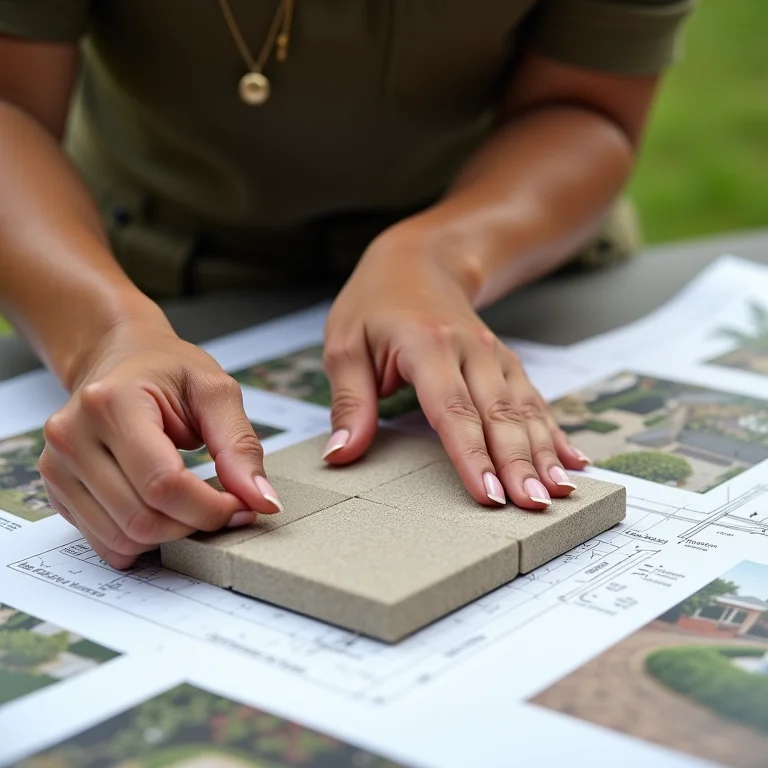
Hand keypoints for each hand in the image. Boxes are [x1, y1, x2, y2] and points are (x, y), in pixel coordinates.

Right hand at [39, 315, 282, 568]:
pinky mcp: (57, 491)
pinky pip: (105, 542)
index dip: (210, 508)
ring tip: (192, 504)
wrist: (118, 357)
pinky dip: (143, 541)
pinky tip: (163, 512)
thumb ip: (240, 446)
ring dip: (170, 536)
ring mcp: (57, 467)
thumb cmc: (166, 368)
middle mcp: (73, 437)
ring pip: (122, 539)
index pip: (163, 483)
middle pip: (141, 518)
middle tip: (221, 505)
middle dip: (193, 524)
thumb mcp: (215, 391)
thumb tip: (262, 501)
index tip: (241, 506)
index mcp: (110, 403)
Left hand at [321, 224, 589, 508]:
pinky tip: (572, 461)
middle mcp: (471, 349)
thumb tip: (341, 456)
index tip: (488, 494)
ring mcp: (495, 355)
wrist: (420, 260)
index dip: (472, 454)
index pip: (452, 409)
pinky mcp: (506, 363)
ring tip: (561, 491)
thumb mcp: (345, 345)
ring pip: (524, 409)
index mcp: (427, 345)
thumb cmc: (375, 304)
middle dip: (519, 462)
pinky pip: (534, 400)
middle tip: (534, 505)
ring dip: (543, 452)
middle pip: (499, 413)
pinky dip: (554, 432)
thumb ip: (348, 402)